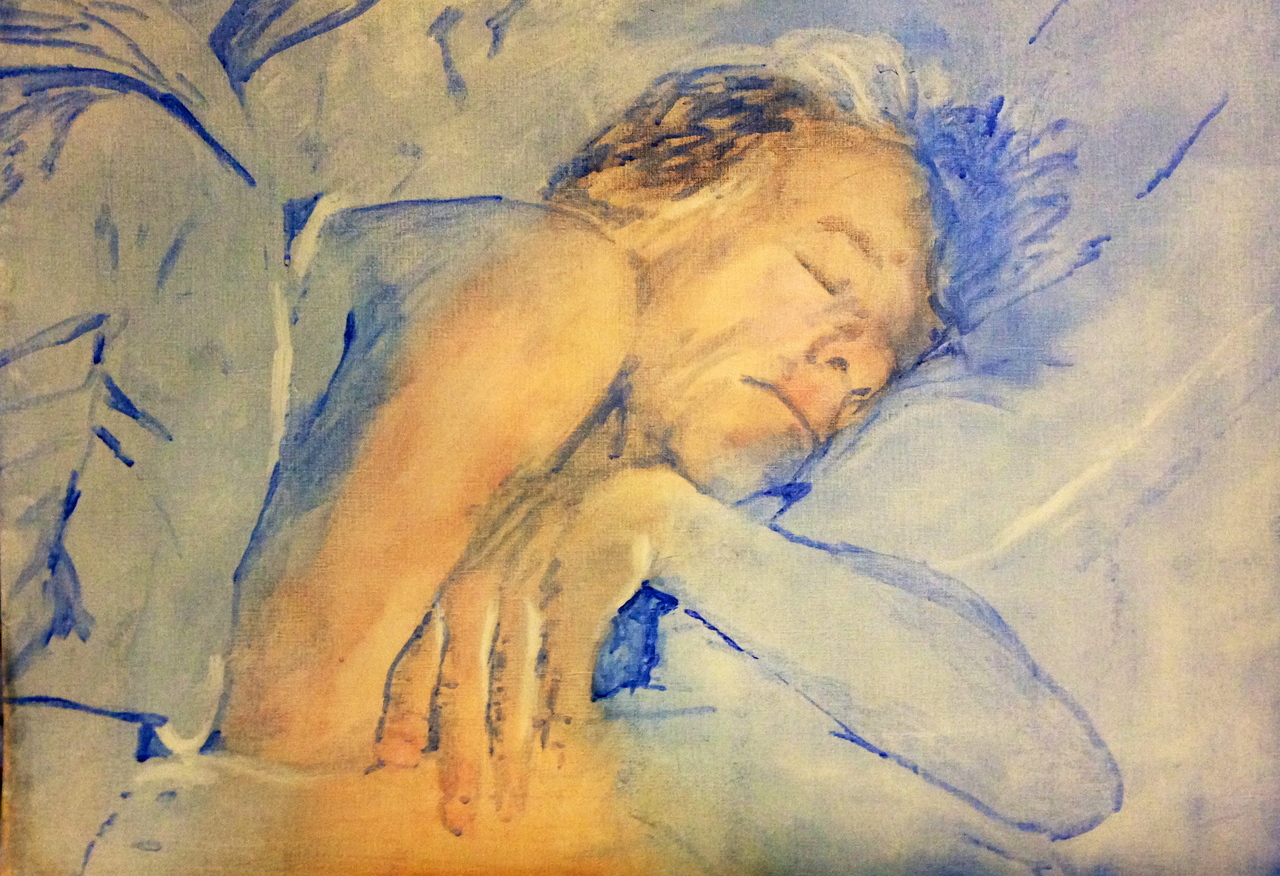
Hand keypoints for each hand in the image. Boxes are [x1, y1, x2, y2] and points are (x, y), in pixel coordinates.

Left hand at [373, 464, 691, 834]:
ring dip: (511, 758)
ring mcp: (532, 595)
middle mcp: (483, 593)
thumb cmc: (538, 537)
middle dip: (461, 761)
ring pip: (516, 693)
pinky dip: (560, 718)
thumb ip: (457, 626)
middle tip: (458, 820)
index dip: (407, 713)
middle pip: (467, 690)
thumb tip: (425, 689)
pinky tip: (555, 759)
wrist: (605, 487)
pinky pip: (566, 671)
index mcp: (454, 589)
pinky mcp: (579, 596)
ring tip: (508, 807)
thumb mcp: (487, 566)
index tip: (395, 762)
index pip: (420, 660)